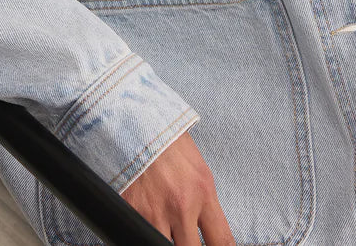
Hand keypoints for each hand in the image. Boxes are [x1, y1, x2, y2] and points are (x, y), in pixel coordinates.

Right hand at [120, 129, 235, 244]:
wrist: (134, 121)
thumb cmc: (166, 139)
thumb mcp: (196, 167)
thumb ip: (202, 200)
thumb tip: (205, 228)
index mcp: (203, 192)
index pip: (222, 240)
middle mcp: (183, 207)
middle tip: (187, 241)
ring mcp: (156, 213)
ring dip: (165, 241)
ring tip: (164, 230)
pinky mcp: (132, 212)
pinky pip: (139, 236)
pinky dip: (142, 235)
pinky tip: (145, 225)